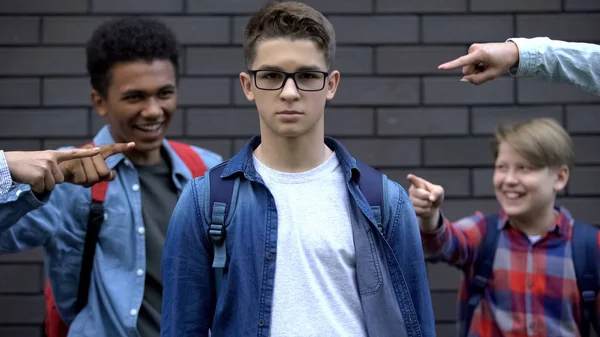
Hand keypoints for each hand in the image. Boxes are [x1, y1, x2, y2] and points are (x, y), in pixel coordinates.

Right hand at [5, 142, 133, 193]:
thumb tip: (65, 179)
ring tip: (33, 177)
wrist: (6, 166)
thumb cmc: (25, 168)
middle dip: (52, 182)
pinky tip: (30, 180)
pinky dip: (37, 188)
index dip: (89, 153)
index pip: (75, 154)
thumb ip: (56, 169)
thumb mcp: (42, 165)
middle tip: (40, 176)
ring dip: (44, 185)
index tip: (105, 148)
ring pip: (55, 185)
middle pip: (63, 179)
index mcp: (54, 155)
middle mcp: (53, 158)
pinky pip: (46, 188)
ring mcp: (48, 165)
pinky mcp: (42, 174)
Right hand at [59, 142, 135, 188]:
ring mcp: (83, 156)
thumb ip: (103, 174)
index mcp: (97, 152)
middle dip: (97, 180)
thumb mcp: (92, 173)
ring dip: (87, 182)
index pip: (111, 149)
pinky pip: (83, 180)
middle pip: (104, 173)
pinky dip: (78, 182)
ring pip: (94, 178)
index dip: (122, 148)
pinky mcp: (74, 163)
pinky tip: (73, 177)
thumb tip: (112, 175)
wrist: (55, 169)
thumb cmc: (77, 172)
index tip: (133, 145)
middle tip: (87, 176)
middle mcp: (91, 151)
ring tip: (79, 176)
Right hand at [407, 174, 444, 230]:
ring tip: (428, 203)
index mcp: (418, 183)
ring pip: (420, 203)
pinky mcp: (410, 208)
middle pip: (420, 194)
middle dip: (428, 197)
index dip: (412, 179)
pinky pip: (419, 211)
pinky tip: (425, 208)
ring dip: (427, 205)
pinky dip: (425, 211)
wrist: (432, 207)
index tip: (409, 176)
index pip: (414, 180)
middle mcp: (412, 190)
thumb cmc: (435, 195)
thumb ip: (437, 192)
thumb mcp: (439, 191)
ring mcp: (410, 199)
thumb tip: (431, 198)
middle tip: (429, 197)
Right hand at [437, 41, 519, 84]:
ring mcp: (473, 47)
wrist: (512, 50)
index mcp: (480, 54)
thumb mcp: (492, 75)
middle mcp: (474, 48)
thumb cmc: (503, 62)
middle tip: (487, 70)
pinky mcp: (473, 48)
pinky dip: (477, 65)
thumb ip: (477, 80)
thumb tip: (465, 79)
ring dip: (476, 69)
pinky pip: (470, 62)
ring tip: (488, 65)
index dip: (451, 66)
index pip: (463, 62)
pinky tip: (486, 62)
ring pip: (468, 66)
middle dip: (474, 73)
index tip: (440, 68)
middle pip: (466, 69)